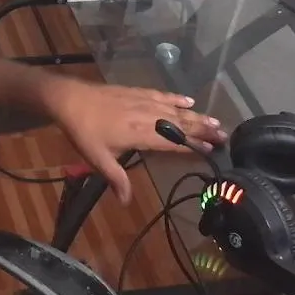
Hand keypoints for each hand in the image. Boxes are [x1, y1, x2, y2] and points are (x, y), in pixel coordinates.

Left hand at [49, 82, 227, 204]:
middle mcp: (148, 116)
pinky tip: (190, 100)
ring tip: (216, 121)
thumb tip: (125, 202)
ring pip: (176, 109)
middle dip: (203, 130)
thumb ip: (116, 179)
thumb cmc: (84, 132)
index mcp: (142, 134)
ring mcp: (144, 101)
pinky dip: (178, 98)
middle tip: (224, 135)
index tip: (212, 149)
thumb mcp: (98, 159)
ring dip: (197, 115)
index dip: (193, 145)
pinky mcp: (138, 91)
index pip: (174, 141)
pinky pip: (163, 95)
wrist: (70, 99)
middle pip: (181, 124)